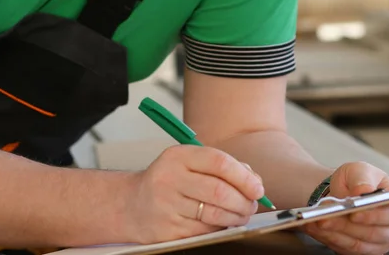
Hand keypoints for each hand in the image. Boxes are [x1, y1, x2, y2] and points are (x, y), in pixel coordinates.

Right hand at [125, 145, 263, 243]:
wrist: (131, 204)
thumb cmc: (169, 180)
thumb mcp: (187, 163)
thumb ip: (219, 166)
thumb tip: (253, 179)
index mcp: (177, 156)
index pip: (218, 161)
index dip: (243, 176)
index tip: (257, 187)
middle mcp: (169, 178)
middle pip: (219, 190)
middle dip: (243, 200)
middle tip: (252, 204)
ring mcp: (167, 205)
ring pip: (214, 214)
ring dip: (236, 217)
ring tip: (242, 214)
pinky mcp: (168, 230)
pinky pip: (205, 231)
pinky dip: (220, 228)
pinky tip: (223, 222)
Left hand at [305, 162, 388, 254]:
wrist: (345, 190)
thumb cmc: (358, 180)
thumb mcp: (360, 170)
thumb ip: (362, 178)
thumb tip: (363, 190)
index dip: (374, 216)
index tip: (354, 213)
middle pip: (374, 233)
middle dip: (347, 225)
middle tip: (326, 217)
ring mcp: (381, 242)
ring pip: (358, 243)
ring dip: (335, 232)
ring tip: (317, 220)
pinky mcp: (364, 250)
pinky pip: (346, 248)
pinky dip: (329, 237)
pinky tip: (315, 227)